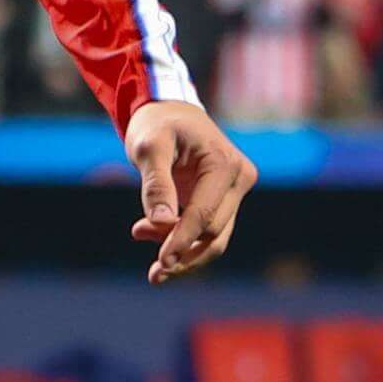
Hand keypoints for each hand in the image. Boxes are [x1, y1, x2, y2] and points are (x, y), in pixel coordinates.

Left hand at [124, 98, 257, 285]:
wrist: (168, 112)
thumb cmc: (157, 125)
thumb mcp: (148, 147)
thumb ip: (155, 183)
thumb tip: (161, 223)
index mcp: (225, 163)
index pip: (204, 215)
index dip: (181, 242)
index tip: (161, 265)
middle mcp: (239, 179)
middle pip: (213, 232)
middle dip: (179, 249)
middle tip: (143, 249)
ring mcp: (235, 191)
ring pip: (215, 239)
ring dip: (184, 256)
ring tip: (153, 269)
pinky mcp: (226, 201)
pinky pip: (209, 232)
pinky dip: (185, 244)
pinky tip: (155, 242)